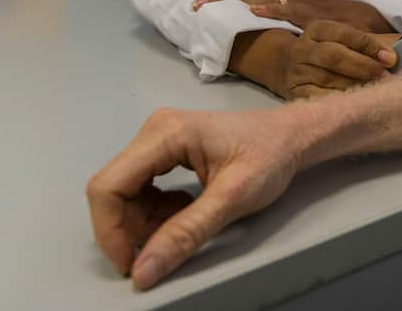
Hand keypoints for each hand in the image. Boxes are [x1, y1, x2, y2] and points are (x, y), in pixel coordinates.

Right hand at [86, 107, 299, 290]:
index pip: (108, 186)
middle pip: (114, 190)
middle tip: (164, 247)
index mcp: (165, 134)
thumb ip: (186, 233)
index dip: (110, 231)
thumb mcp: (232, 199)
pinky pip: (142, 188)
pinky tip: (184, 211)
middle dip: (130, 228)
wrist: (292, 136)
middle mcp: (154, 131)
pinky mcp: (165, 150)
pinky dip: (155, 210)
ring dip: (144, 221)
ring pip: (126, 192)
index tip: (130, 264)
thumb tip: (143, 271)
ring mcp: (158, 139)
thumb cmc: (269, 158)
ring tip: (183, 225)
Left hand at [193, 0, 392, 32]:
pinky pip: (284, 9)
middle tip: (194, 0)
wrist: (350, 19)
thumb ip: (267, 12)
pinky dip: (268, 9)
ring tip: (211, 4)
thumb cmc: (316, 18)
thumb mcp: (287, 11)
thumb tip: (242, 20)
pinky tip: (252, 11)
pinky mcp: (305, 12)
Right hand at [275, 19, 398, 99]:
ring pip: (327, 78)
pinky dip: (338, 100)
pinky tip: (354, 103)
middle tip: (385, 77)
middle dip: (363, 66)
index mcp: (318, 29)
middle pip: (334, 55)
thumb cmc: (329, 55)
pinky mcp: (294, 93)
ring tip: (375, 92)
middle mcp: (303, 48)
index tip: (391, 58)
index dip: (369, 45)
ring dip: (355, 86)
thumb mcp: (345, 42)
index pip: (345, 33)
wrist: (290, 70)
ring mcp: (296, 71)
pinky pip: (318, 97)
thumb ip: (371, 44)